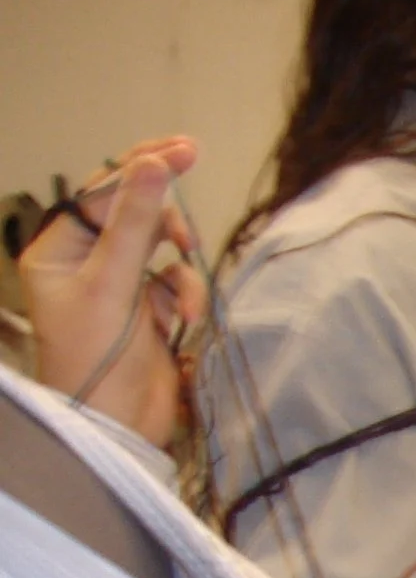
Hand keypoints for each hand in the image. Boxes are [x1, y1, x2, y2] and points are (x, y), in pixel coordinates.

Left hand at [22, 137, 205, 446]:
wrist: (116, 428)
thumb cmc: (96, 359)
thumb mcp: (113, 284)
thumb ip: (136, 222)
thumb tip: (155, 164)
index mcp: (58, 250)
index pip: (101, 193)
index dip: (141, 167)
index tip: (185, 149)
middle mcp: (86, 263)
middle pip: (132, 213)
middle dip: (164, 212)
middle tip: (195, 164)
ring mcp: (119, 287)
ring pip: (161, 249)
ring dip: (181, 269)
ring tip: (184, 296)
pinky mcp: (150, 313)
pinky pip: (177, 284)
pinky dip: (188, 297)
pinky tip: (185, 321)